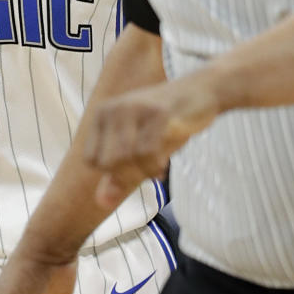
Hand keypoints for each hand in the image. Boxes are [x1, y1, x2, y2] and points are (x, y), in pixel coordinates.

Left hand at [84, 76, 217, 207]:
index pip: (91, 160)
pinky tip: (163, 167)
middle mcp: (113, 108)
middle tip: (148, 172)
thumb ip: (120, 175)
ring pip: (125, 158)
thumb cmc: (168, 122)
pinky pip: (147, 152)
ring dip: (144, 173)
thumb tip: (102, 203)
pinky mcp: (158, 112)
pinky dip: (154, 168)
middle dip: (129, 176)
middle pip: (107, 163)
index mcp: (103, 114)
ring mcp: (135, 108)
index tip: (133, 171)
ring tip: (157, 169)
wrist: (203, 91)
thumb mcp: (140, 149)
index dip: (112, 173)